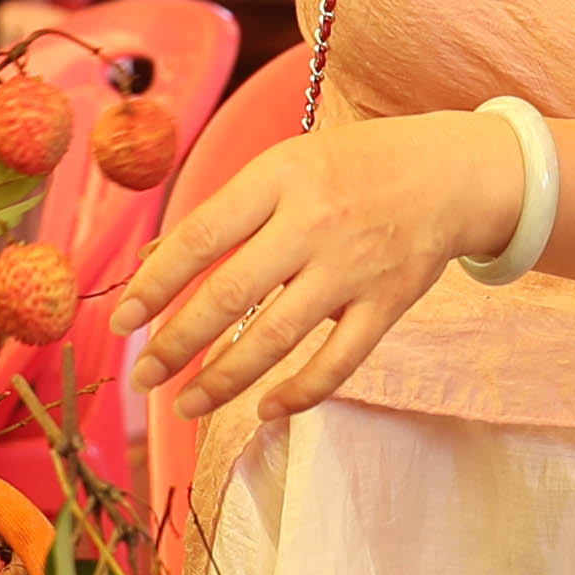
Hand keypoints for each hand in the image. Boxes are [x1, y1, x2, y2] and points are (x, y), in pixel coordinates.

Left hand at [114, 107, 522, 427]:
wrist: (452, 172)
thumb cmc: (353, 166)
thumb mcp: (286, 165)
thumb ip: (224, 211)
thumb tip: (151, 259)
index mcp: (279, 177)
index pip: (202, 236)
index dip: (156, 284)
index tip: (121, 321)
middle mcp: (313, 222)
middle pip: (231, 294)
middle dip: (176, 343)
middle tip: (142, 376)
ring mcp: (353, 267)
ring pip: (276, 336)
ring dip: (224, 379)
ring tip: (185, 405)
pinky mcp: (387, 303)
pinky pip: (338, 361)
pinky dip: (300, 392)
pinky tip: (264, 409)